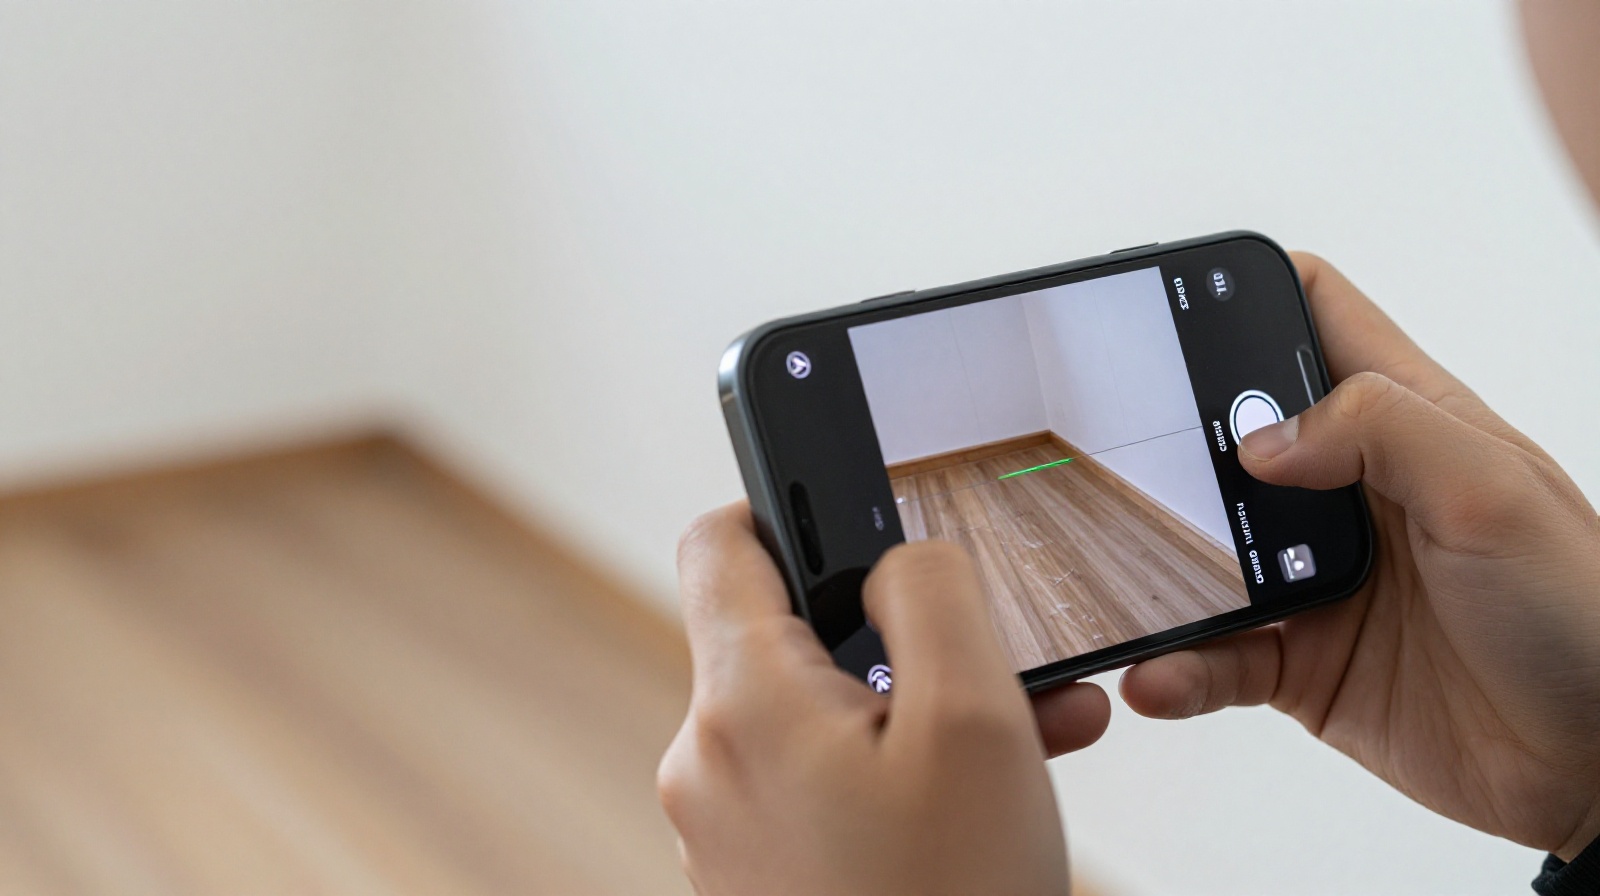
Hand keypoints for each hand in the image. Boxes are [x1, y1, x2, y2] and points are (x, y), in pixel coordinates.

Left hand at [657, 505, 1110, 894]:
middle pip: (791, 632)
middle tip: (993, 654)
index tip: (846, 506)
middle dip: (899, 632)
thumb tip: (894, 556)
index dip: (782, 500)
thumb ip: (930, 594)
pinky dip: (895, 767)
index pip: (719, 542)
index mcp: (743, 701)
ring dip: (919, 705)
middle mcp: (711, 759)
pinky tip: (984, 792)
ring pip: (822, 711)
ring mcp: (728, 823)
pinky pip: (821, 780)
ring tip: (1026, 731)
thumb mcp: (973, 718)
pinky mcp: (760, 869)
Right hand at [1112, 253, 1599, 859]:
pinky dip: (1179, 665)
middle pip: (1229, 432)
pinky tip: (1161, 672)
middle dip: (1166, 436)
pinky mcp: (1300, 662)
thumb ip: (1379, 430)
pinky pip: (1215, 656)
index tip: (1168, 296)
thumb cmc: (1582, 617)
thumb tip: (1261, 436)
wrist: (1598, 767)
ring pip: (1204, 549)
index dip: (1243, 292)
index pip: (1313, 316)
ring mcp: (1318, 578)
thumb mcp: (1491, 491)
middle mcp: (1352, 491)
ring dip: (1159, 564)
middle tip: (1119, 454)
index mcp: (1406, 422)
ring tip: (1123, 576)